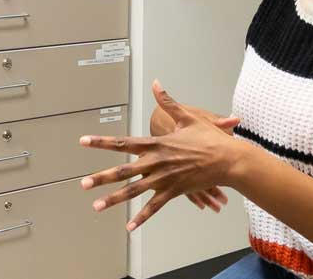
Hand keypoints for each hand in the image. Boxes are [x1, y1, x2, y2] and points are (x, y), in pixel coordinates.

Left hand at [79, 80, 251, 230]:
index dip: (101, 142)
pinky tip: (129, 227)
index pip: (122, 143)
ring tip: (96, 206)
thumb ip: (168, 102)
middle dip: (101, 178)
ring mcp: (163, 179)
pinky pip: (154, 207)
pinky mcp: (173, 192)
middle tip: (83, 184)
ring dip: (114, 199)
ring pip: (134, 191)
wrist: (230, 160)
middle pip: (123, 171)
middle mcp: (156, 162)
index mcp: (156, 144)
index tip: (83, 142)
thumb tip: (156, 83)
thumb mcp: (187, 117)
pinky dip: (142, 218)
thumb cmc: (210, 139)